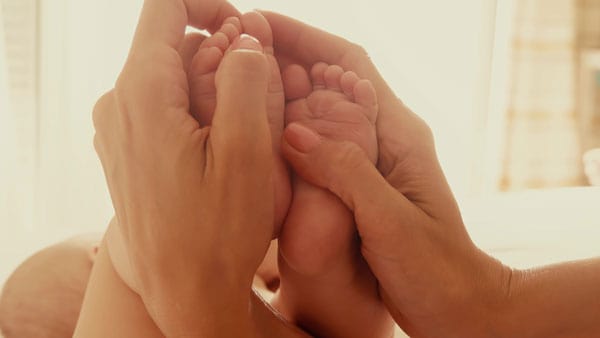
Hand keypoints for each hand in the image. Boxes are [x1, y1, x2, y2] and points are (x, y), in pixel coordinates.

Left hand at [93, 1, 275, 335]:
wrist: (184, 293)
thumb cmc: (217, 231)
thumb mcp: (246, 152)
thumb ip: (246, 81)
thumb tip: (244, 43)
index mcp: (142, 94)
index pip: (166, 8)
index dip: (210, 6)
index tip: (246, 33)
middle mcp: (118, 105)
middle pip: (171, 46)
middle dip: (221, 55)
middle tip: (264, 91)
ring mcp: (119, 131)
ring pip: (172, 80)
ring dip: (213, 88)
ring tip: (248, 128)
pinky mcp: (128, 153)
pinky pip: (163, 111)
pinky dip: (198, 113)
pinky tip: (224, 149)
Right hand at [264, 12, 512, 336]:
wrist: (459, 308)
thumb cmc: (436, 270)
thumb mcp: (392, 221)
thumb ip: (346, 172)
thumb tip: (292, 131)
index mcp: (399, 133)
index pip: (349, 63)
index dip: (305, 38)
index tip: (259, 24)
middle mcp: (385, 137)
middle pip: (332, 77)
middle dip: (287, 56)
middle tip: (237, 49)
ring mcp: (372, 160)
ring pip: (322, 109)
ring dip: (284, 90)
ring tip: (239, 82)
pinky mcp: (360, 184)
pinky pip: (320, 144)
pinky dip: (290, 130)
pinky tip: (262, 135)